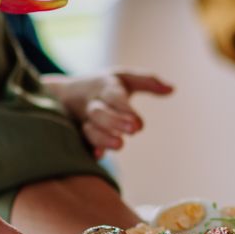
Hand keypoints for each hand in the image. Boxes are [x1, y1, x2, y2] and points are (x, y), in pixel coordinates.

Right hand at [42, 71, 172, 153]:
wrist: (61, 95)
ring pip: (89, 129)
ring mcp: (82, 121)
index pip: (115, 97)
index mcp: (105, 89)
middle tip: (134, 130)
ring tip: (120, 145)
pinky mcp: (77, 136)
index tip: (140, 124)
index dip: (126, 110)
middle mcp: (92, 105)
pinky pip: (80, 143)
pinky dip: (88, 149)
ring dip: (103, 138)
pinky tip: (98, 156)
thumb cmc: (104, 87)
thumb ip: (148, 82)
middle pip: (100, 112)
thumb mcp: (123, 78)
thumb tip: (173, 89)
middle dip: (115, 121)